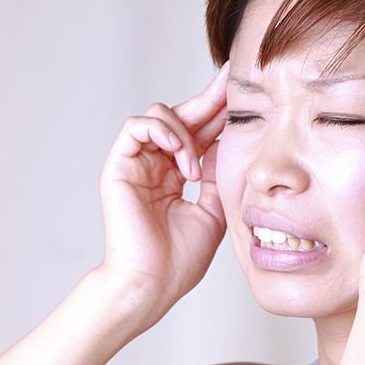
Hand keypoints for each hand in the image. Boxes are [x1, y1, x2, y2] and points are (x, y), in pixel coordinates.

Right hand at [97, 63, 229, 317]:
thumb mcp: (214, 208)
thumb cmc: (180, 259)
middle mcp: (156, 164)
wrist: (152, 284)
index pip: (201, 131)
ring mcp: (137, 164)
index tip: (245, 89)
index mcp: (177, 173)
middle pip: (183, 115)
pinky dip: (161, 132)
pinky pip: (137, 126)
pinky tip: (179, 154)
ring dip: (185, 133)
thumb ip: (218, 173)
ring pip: (160, 114)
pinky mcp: (119, 166)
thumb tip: (232, 138)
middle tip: (234, 81)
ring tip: (194, 167)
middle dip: (210, 99)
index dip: (221, 110)